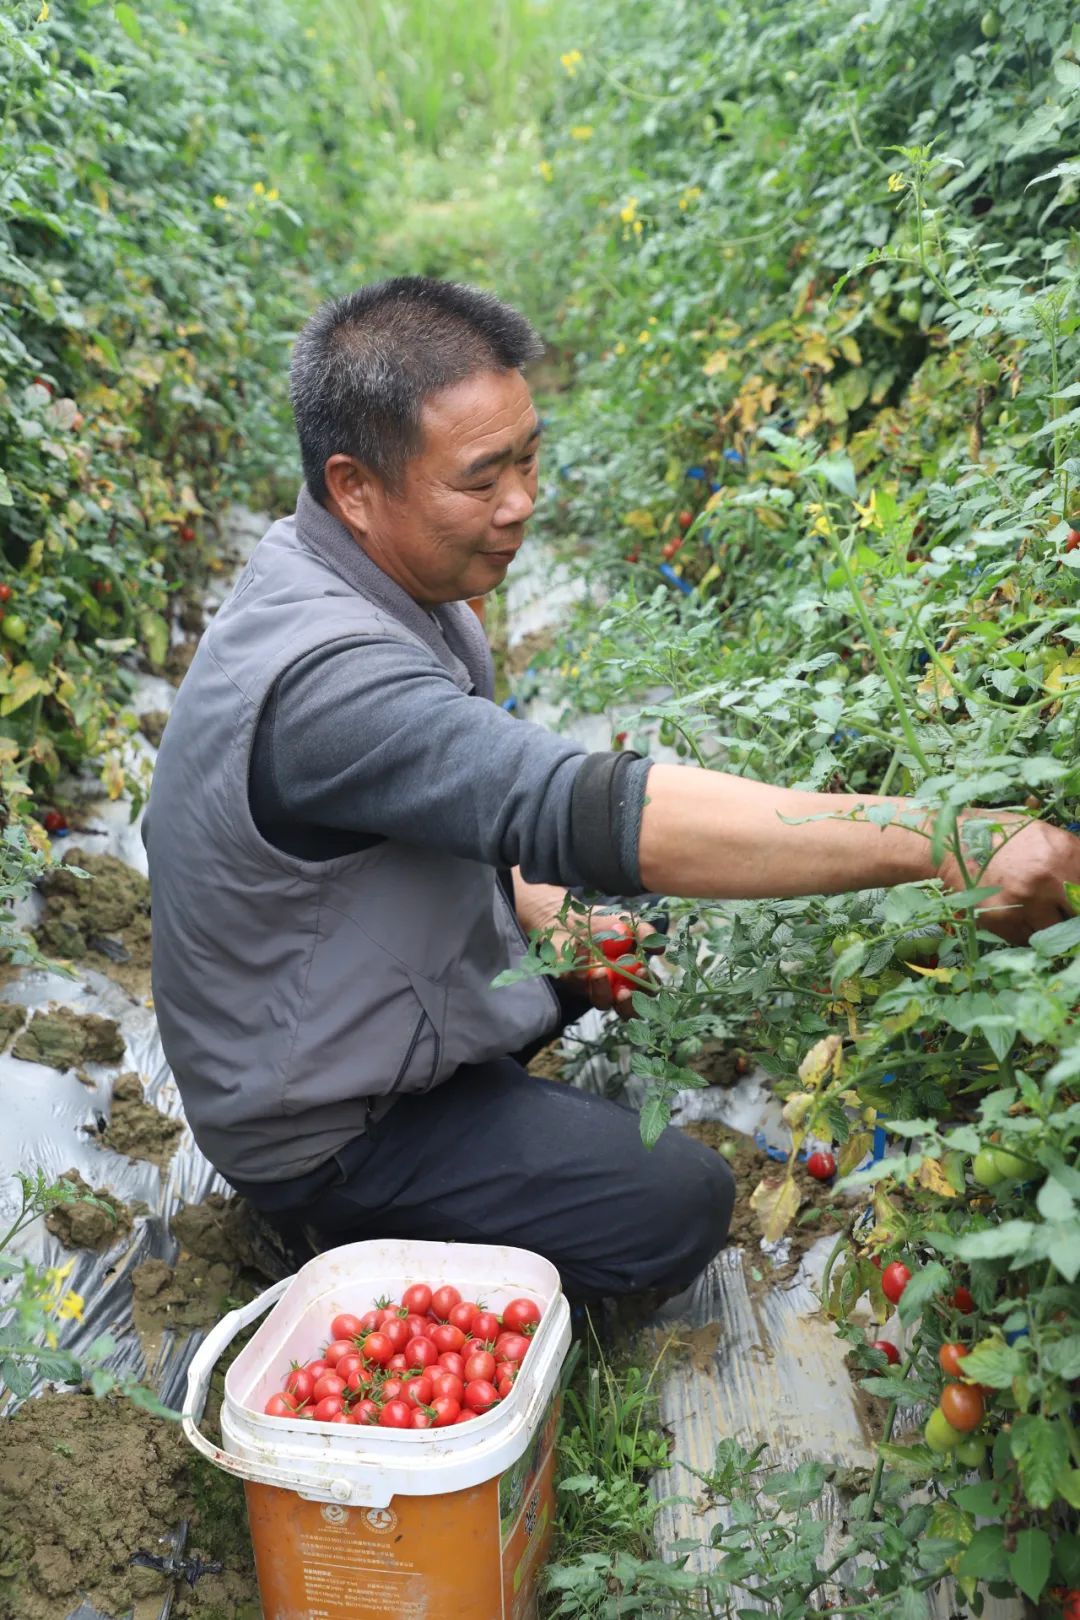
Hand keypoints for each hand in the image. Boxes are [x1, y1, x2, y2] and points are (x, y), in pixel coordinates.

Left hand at [511, 873, 656, 1021]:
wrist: (573, 917)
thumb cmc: (605, 924)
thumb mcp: (628, 923)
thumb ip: (644, 932)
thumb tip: (660, 950)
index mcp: (633, 977)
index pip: (646, 992)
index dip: (646, 987)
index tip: (642, 970)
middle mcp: (614, 989)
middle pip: (626, 1011)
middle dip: (627, 1004)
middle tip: (625, 992)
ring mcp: (592, 989)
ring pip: (601, 1002)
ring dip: (602, 989)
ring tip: (601, 970)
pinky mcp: (570, 982)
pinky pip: (576, 980)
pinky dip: (581, 962)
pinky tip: (583, 945)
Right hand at [937, 815, 1079, 942]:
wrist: (953, 846)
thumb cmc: (999, 836)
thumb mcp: (1042, 834)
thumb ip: (1071, 856)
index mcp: (1064, 852)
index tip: (1073, 902)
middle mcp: (1049, 878)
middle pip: (1077, 915)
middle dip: (1069, 914)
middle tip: (1057, 910)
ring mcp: (1026, 902)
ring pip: (1055, 932)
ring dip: (1047, 926)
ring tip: (1032, 910)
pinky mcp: (1004, 921)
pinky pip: (1028, 939)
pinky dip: (1025, 932)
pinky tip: (1014, 914)